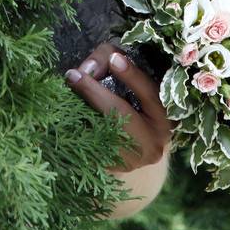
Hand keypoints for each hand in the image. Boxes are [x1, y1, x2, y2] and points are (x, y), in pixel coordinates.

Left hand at [64, 41, 172, 172]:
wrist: (135, 148)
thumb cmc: (133, 102)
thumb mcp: (129, 77)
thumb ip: (110, 60)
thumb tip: (88, 69)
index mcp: (165, 119)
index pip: (150, 94)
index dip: (133, 76)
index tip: (114, 59)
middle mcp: (153, 144)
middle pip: (122, 115)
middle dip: (96, 93)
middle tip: (74, 74)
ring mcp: (133, 162)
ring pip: (102, 133)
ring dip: (81, 112)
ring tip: (66, 92)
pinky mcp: (113, 171)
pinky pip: (90, 147)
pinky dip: (76, 130)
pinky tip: (63, 116)